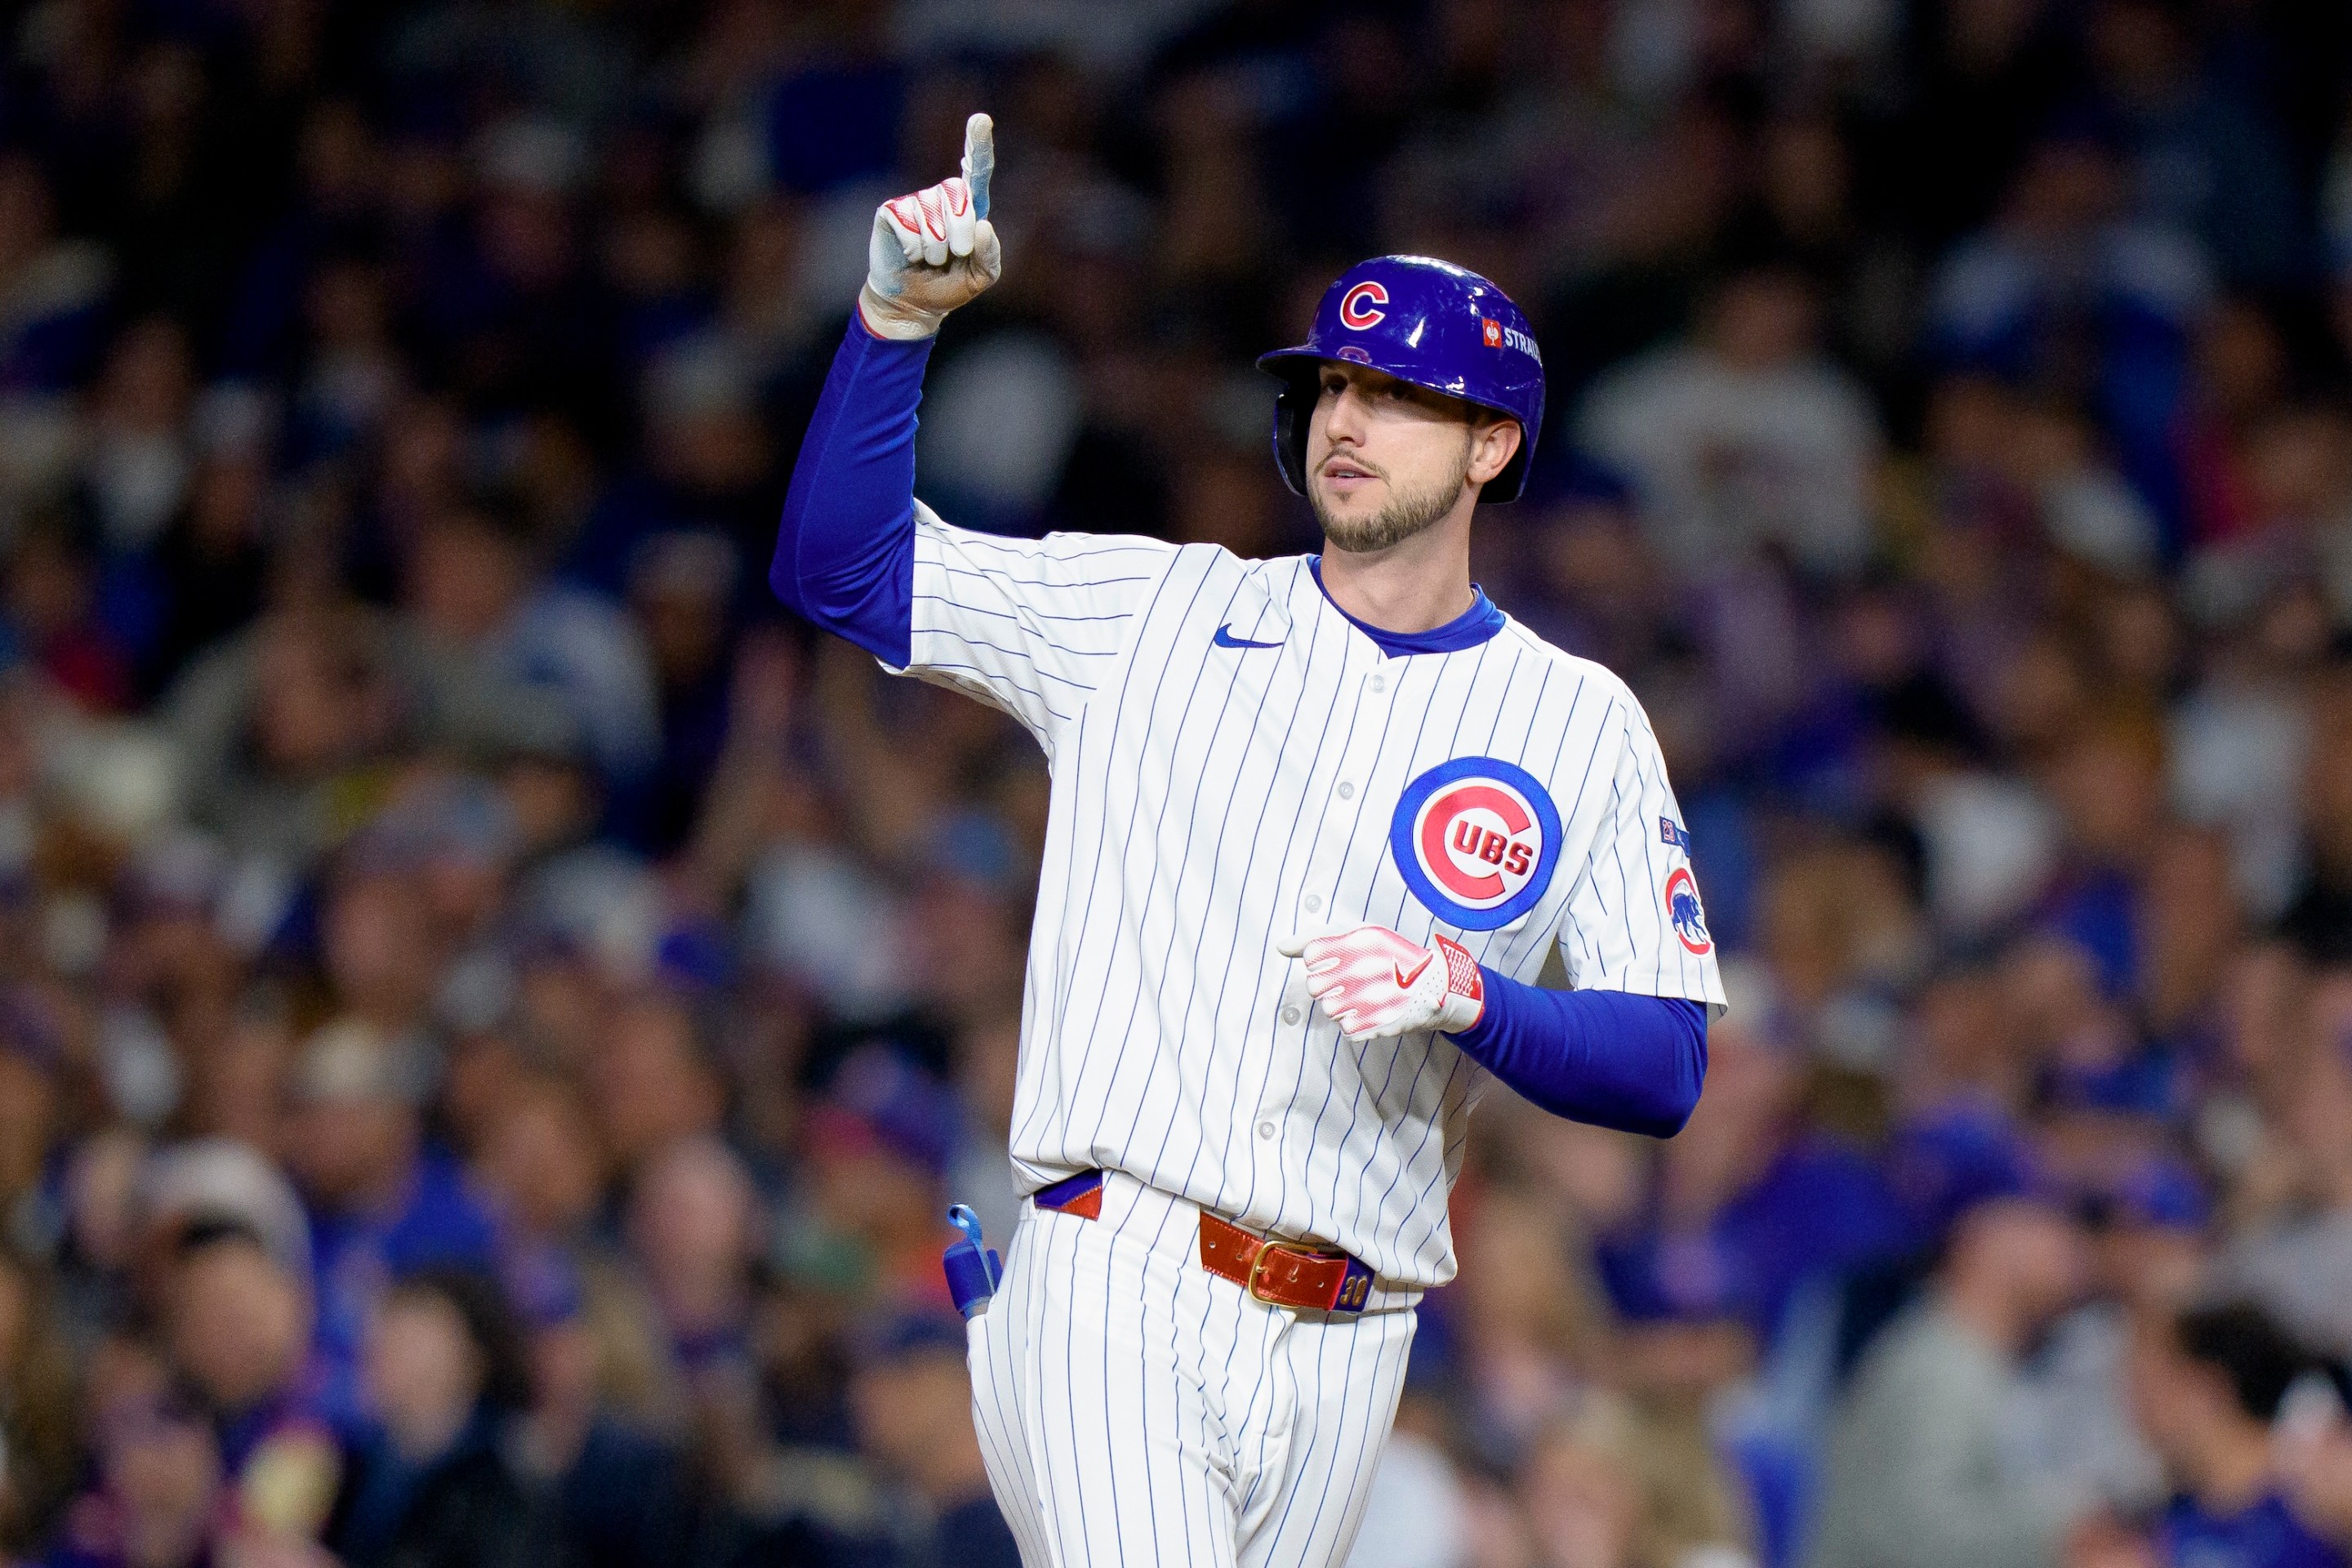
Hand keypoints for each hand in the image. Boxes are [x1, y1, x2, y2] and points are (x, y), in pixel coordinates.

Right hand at [860, 112, 1000, 339]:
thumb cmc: (948, 286)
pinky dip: (914, 248)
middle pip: (959, 198)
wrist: (912, 304)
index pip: (977, 170)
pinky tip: (909, 254)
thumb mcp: (980, 277)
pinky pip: (909, 225)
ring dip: (935, 250)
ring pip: (933, 218)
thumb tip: (982, 225)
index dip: (978, 145)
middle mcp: (943, 197)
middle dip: (960, 235)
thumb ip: (989, 255)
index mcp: (969, 208)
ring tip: (928, 259)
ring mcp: (915, 202)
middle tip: (952, 256)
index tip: (981, 120)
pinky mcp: (892, 211)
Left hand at [1276, 923, 1484, 1039]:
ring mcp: (1374, 998)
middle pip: (1314, 986)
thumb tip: (1281, 947)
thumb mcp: (1360, 934)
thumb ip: (1318, 938)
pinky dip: (1354, 1022)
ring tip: (1361, 996)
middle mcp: (1367, 968)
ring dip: (1339, 1006)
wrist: (1436, 985)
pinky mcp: (1381, 1023)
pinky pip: (1346, 1028)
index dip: (1319, 961)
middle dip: (1326, 986)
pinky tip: (1369, 1011)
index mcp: (1362, 941)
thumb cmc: (1391, 956)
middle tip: (1348, 982)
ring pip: (1328, 1010)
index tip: (1336, 962)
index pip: (1312, 956)